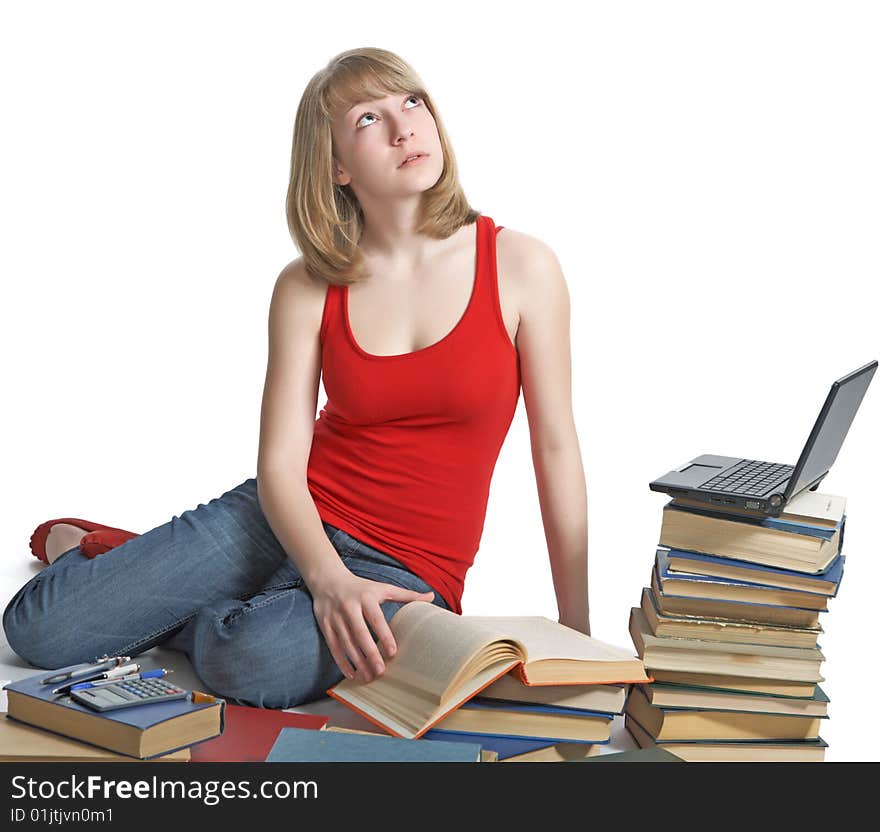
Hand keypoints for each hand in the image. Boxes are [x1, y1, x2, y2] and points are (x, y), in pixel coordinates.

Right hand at [310, 566, 434, 682]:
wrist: (328, 580)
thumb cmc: (361, 587)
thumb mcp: (383, 588)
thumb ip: (407, 595)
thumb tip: (431, 596)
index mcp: (366, 598)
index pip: (376, 618)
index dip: (384, 635)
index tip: (393, 652)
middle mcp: (349, 607)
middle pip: (360, 634)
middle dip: (370, 654)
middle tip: (381, 671)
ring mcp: (335, 617)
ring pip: (346, 643)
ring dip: (357, 662)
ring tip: (368, 677)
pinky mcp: (325, 625)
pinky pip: (333, 646)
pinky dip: (342, 662)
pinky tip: (351, 674)